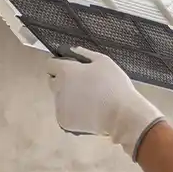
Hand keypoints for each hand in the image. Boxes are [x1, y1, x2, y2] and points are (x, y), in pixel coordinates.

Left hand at [45, 48, 165, 159]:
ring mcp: (59, 106)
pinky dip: (73, 113)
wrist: (121, 114)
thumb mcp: (104, 62)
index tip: (72, 68)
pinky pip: (65, 114)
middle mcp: (58, 88)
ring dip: (69, 97)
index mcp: (66, 71)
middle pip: (52, 81)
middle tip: (84, 84)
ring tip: (91, 100)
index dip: (60, 64)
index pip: (50, 64)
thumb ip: (84, 53)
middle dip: (63, 80)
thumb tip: (71, 49)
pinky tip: (89, 112)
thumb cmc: (114, 85)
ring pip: (60, 98)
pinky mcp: (64, 121)